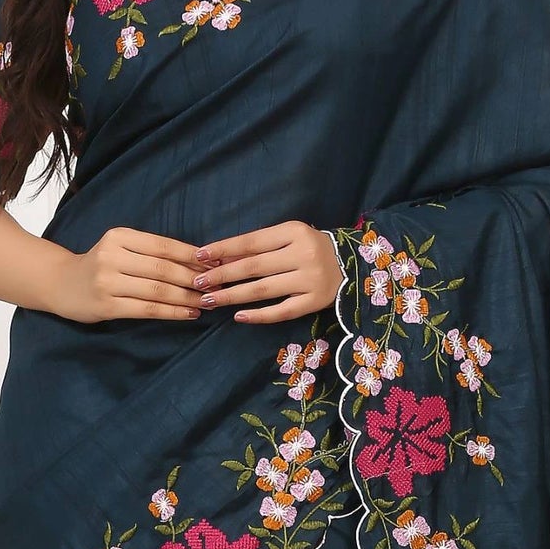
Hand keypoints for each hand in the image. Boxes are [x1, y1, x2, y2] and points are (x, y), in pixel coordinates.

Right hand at [49, 226, 203, 321]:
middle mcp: (111, 256)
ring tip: (209, 301)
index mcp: (119, 236)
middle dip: (196, 279)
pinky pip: (147, 309)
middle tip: (219, 285)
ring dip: (188, 298)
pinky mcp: (106, 305)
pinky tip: (189, 314)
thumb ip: (153, 253)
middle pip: (164, 269)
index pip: (164, 246)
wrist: (61, 284)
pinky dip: (173, 312)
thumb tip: (200, 261)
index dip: (193, 256)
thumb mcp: (121, 248)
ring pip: (158, 290)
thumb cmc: (101, 266)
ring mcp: (107, 282)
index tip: (217, 264)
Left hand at [190, 221, 344, 323]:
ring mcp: (310, 280)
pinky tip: (239, 316)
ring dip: (232, 295)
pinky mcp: (315, 302)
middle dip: (222, 275)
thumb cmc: (311, 247)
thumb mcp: (288, 237)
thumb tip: (221, 257)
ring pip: (263, 290)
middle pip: (253, 267)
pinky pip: (282, 311)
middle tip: (198, 282)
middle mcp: (303, 255)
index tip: (199, 255)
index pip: (251, 241)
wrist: (352, 263)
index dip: (223, 249)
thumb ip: (259, 246)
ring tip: (210, 299)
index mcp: (294, 232)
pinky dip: (259, 315)